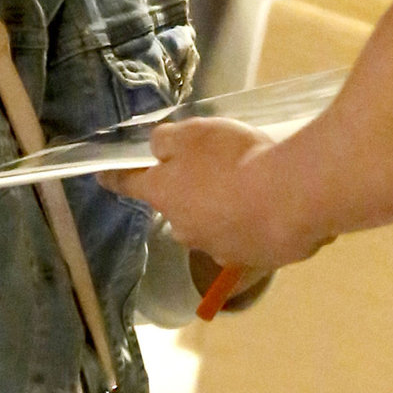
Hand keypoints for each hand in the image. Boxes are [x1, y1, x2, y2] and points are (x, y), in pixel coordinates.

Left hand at [101, 116, 327, 270]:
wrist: (290, 198)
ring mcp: (217, 249)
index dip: (115, 177)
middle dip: (189, 194)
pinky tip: (273, 208)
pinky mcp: (250, 259)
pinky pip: (244, 238)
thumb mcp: (193, 133)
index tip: (103, 176)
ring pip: (212, 225)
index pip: (128, 185)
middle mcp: (183, 228)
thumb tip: (158, 151)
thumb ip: (167, 140)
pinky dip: (252, 225)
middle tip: (217, 170)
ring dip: (223, 211)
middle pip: (177, 208)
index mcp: (163, 194)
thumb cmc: (233, 159)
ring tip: (252, 190)